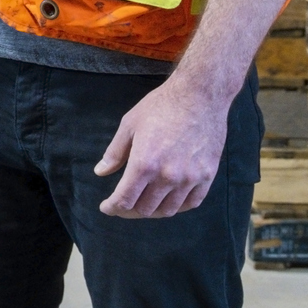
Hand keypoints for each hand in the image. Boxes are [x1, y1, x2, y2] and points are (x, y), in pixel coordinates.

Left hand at [92, 77, 228, 218]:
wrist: (199, 95)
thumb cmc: (161, 106)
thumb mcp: (130, 124)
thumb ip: (115, 152)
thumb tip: (100, 172)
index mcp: (144, 163)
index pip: (125, 199)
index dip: (113, 207)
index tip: (107, 208)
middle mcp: (168, 176)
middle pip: (145, 208)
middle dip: (129, 210)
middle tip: (123, 204)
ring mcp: (190, 178)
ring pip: (167, 210)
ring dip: (152, 211)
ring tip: (143, 204)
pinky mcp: (207, 176)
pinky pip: (191, 203)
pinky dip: (176, 207)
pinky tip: (168, 201)